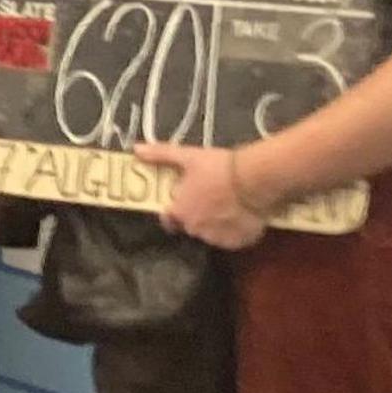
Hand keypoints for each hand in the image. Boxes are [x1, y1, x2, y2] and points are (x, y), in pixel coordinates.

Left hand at [135, 141, 270, 250]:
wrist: (255, 179)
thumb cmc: (218, 168)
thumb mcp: (188, 156)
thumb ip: (161, 155)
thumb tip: (136, 149)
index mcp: (180, 212)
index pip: (169, 220)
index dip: (174, 212)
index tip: (182, 203)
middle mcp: (196, 230)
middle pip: (192, 225)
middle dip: (198, 215)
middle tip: (211, 198)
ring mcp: (219, 239)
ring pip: (213, 233)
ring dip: (216, 223)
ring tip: (229, 205)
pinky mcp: (240, 242)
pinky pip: (234, 239)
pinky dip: (235, 230)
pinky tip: (242, 215)